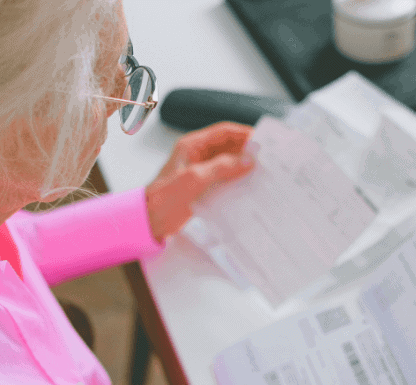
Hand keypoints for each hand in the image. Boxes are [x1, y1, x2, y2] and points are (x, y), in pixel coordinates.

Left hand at [145, 122, 254, 241]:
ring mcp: (200, 171)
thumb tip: (248, 160)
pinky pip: (224, 179)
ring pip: (228, 163)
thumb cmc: (164, 199)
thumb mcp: (195, 179)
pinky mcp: (203, 187)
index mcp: (192, 145)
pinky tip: (248, 187)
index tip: (262, 142)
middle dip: (247, 151)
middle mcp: (197, 155)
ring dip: (243, 167)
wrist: (149, 222)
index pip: (223, 131)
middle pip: (228, 146)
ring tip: (262, 173)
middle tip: (267, 159)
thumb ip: (222, 167)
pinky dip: (237, 181)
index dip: (244, 134)